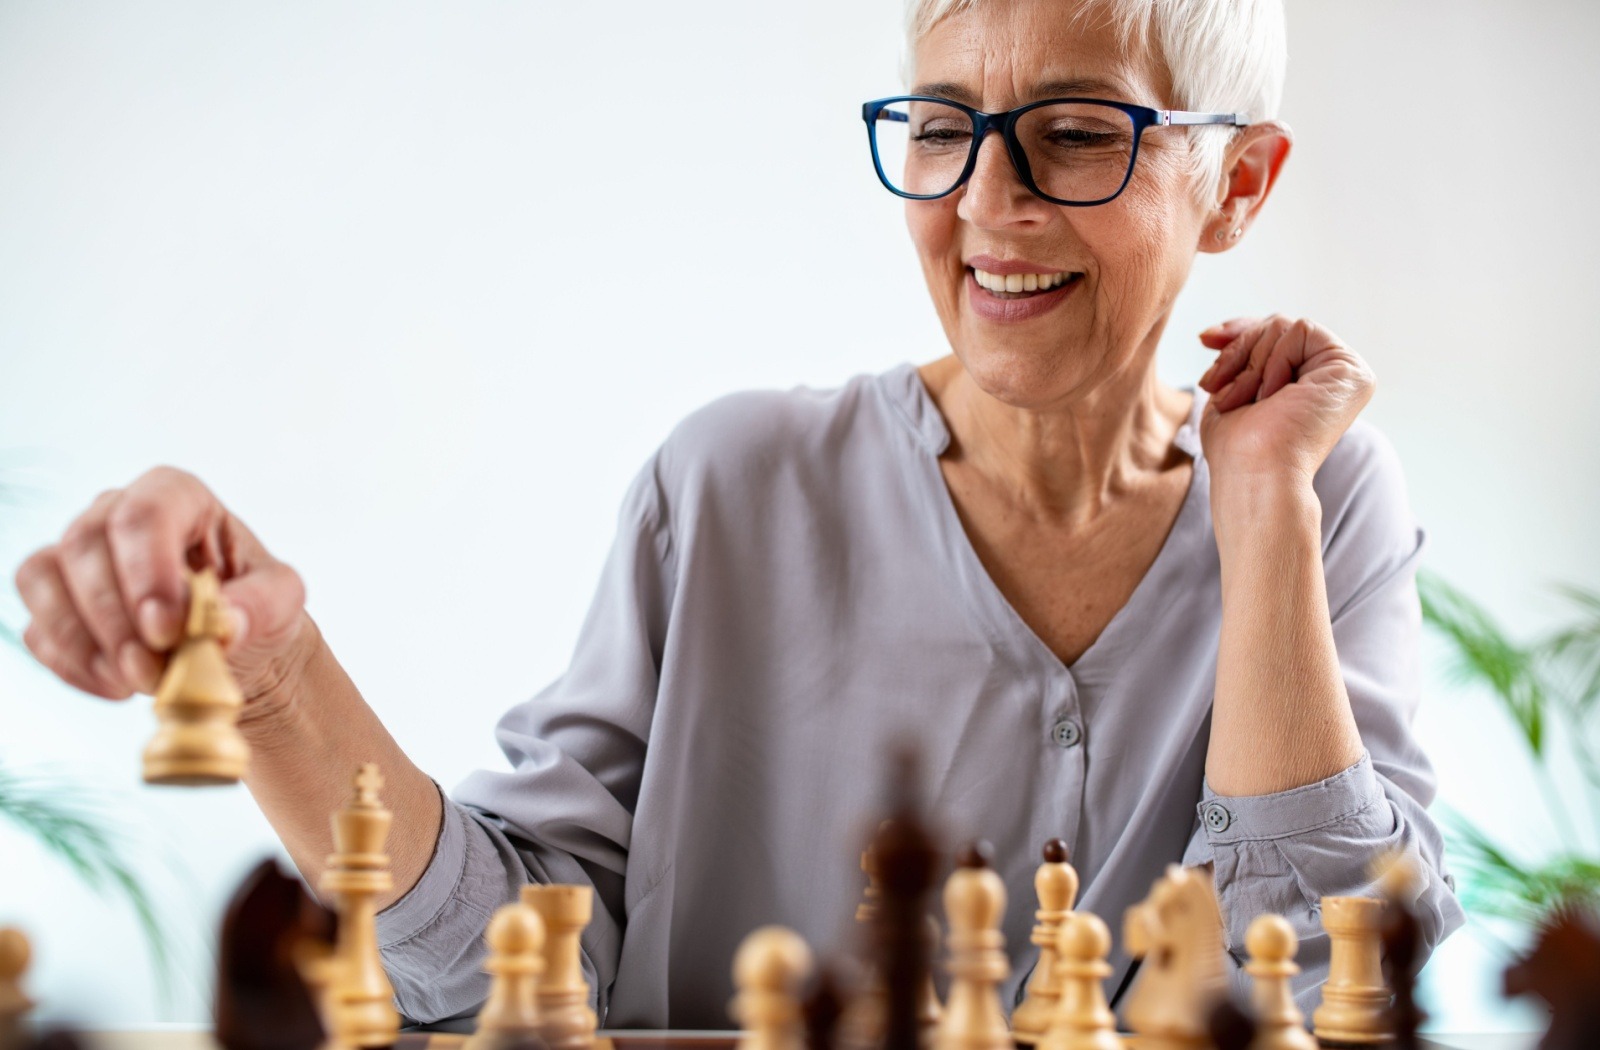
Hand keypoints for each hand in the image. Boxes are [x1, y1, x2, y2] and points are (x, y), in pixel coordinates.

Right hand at [13, 467, 310, 705]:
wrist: (231, 643)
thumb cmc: (255, 605)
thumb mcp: (283, 600)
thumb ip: (260, 605)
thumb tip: (224, 624)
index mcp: (178, 496)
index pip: (145, 512)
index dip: (147, 569)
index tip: (167, 629)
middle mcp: (115, 511)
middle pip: (84, 543)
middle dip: (115, 616)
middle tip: (152, 667)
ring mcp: (77, 554)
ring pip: (42, 578)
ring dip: (83, 641)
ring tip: (135, 682)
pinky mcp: (54, 601)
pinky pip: (36, 628)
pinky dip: (71, 664)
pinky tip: (118, 688)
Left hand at [1196, 315, 1375, 490]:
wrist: (1253, 473)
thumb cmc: (1236, 448)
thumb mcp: (1228, 392)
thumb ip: (1234, 361)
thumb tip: (1212, 335)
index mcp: (1306, 383)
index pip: (1272, 336)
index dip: (1237, 332)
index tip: (1204, 339)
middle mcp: (1331, 376)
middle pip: (1275, 326)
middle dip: (1238, 352)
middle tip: (1217, 387)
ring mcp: (1345, 373)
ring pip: (1283, 326)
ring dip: (1250, 365)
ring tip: (1245, 402)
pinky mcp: (1352, 371)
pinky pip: (1300, 330)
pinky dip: (1273, 361)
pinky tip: (1273, 396)